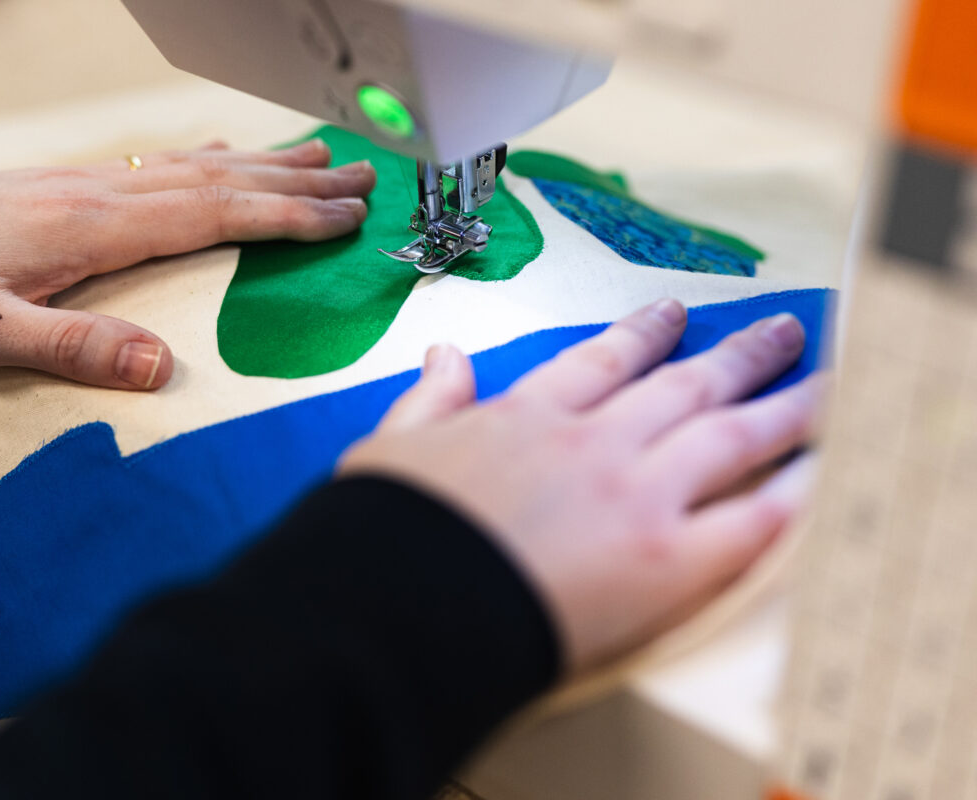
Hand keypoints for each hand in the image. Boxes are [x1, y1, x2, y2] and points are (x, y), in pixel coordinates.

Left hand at [0, 140, 373, 388]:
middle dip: (300, 181)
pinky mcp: (67, 188)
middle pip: (221, 179)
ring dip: (266, 163)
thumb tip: (163, 370)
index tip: (348, 216)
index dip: (287, 215)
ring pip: (196, 165)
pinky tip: (224, 156)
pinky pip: (160, 166)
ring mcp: (86, 183)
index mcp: (95, 227)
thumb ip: (76, 349)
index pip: (214, 213)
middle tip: (367, 179)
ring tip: (323, 155)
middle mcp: (102, 192)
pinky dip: (209, 159)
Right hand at [339, 299, 821, 672]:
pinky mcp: (666, 559)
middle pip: (685, 384)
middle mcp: (593, 442)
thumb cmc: (387, 536)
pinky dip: (795, 495)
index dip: (645, 333)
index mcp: (528, 416)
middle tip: (779, 332)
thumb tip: (445, 355)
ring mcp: (636, 494)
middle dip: (739, 354)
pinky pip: (751, 519)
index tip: (671, 315)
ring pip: (731, 434)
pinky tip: (824, 475)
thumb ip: (429, 399)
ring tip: (827, 382)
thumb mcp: (391, 448)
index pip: (602, 359)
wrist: (401, 600)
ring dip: (787, 403)